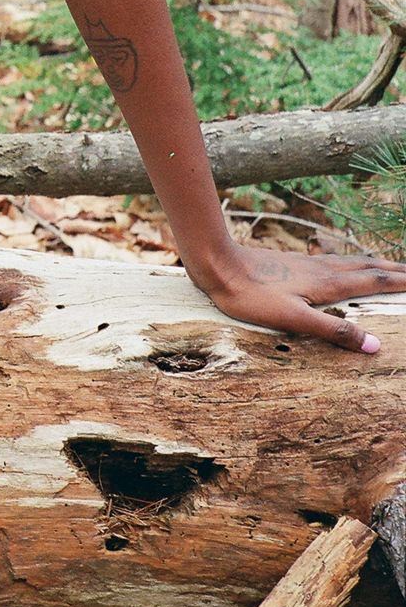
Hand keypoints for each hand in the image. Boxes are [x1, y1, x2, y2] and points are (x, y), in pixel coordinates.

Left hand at [200, 242, 405, 352]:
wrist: (218, 265)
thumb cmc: (251, 295)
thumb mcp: (294, 319)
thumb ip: (334, 331)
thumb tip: (375, 345)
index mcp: (328, 283)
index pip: (375, 281)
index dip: (402, 281)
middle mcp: (323, 269)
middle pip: (368, 267)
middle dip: (396, 270)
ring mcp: (307, 264)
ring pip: (351, 262)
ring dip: (375, 264)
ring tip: (389, 266)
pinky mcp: (292, 263)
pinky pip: (333, 261)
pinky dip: (351, 263)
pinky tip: (340, 266)